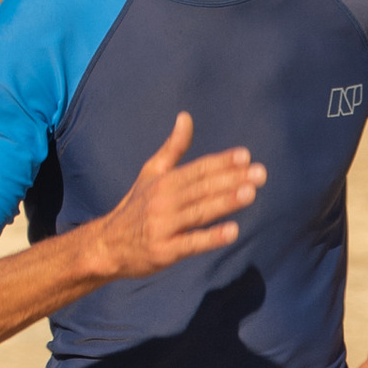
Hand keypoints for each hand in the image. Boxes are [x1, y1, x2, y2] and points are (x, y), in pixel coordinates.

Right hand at [100, 113, 263, 279]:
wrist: (107, 246)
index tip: (245, 156)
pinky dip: (211, 237)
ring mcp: (163, 226)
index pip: (198, 169)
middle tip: (260, 173)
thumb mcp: (151, 173)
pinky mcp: (164, 251)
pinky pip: (191, 243)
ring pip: (199, 212)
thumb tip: (186, 116)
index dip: (222, 162)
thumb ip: (173, 147)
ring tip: (250, 193)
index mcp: (164, 181)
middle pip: (202, 188)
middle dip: (232, 180)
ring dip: (225, 202)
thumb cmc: (135, 207)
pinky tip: (232, 231)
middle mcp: (163, 201)